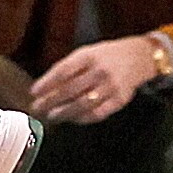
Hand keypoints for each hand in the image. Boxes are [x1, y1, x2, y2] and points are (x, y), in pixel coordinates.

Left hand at [30, 34, 157, 125]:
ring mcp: (111, 86)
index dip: (46, 83)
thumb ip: (68, 67)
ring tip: (52, 116)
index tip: (34, 92)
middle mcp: (99, 71)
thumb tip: (46, 86)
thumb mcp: (86, 53)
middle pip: (70, 89)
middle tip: (38, 108)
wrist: (138, 57)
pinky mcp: (120, 100)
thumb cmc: (106, 56)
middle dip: (51, 101)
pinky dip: (83, 118)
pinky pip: (98, 113)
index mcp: (87, 56)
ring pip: (83, 104)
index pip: (62, 71)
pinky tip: (72, 119)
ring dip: (64, 112)